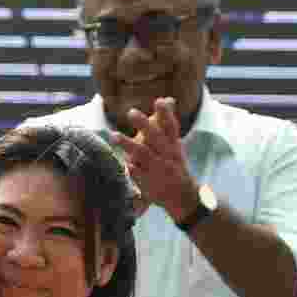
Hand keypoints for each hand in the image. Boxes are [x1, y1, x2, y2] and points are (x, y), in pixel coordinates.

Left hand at [112, 97, 198, 222]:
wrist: (183, 197)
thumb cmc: (175, 165)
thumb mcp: (175, 145)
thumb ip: (167, 124)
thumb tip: (168, 99)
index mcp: (174, 146)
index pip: (171, 127)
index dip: (166, 114)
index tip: (160, 100)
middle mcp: (167, 156)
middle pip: (155, 138)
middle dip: (144, 125)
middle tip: (131, 111)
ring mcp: (158, 169)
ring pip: (143, 154)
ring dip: (128, 144)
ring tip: (113, 135)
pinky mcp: (148, 183)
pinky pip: (137, 173)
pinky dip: (130, 167)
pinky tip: (123, 161)